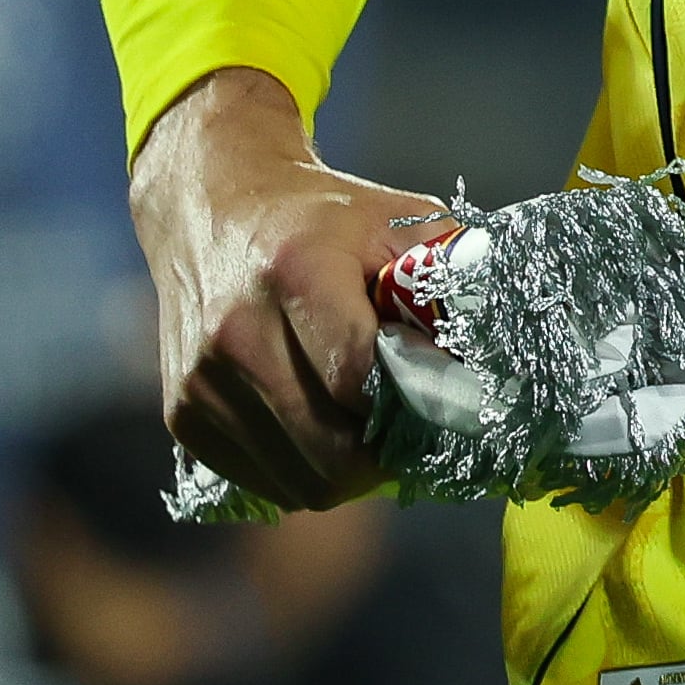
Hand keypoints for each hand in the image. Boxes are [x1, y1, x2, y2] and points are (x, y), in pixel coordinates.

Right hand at [126, 66, 430, 508]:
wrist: (211, 203)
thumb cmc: (322, 216)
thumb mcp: (396, 221)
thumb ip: (451, 280)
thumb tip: (503, 357)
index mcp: (296, 271)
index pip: (361, 381)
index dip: (413, 408)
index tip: (446, 406)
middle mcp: (237, 331)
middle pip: (331, 450)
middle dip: (386, 456)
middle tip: (414, 435)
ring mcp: (202, 380)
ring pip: (300, 481)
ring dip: (347, 472)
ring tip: (370, 432)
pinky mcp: (181, 414)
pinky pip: (262, 479)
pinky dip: (302, 470)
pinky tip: (320, 428)